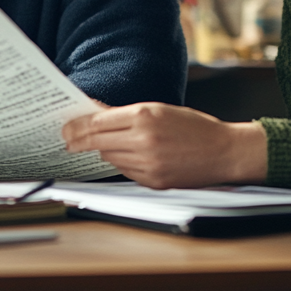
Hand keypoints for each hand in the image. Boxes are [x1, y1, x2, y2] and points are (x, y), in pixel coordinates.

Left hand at [62, 102, 267, 188]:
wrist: (224, 152)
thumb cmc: (195, 127)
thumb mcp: (161, 109)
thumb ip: (128, 113)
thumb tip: (98, 113)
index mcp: (145, 116)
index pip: (98, 122)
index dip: (78, 126)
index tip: (66, 127)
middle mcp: (143, 140)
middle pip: (98, 142)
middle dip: (80, 140)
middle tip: (67, 139)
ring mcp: (147, 164)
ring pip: (110, 157)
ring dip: (104, 150)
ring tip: (102, 143)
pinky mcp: (152, 181)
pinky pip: (126, 171)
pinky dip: (122, 162)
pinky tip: (127, 155)